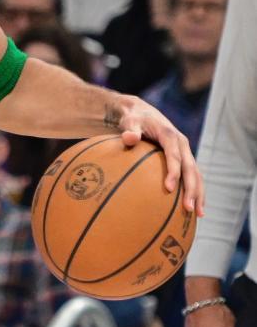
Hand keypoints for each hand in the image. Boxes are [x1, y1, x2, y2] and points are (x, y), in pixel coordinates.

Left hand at [113, 95, 203, 214]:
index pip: (175, 156)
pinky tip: (194, 207)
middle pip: (190, 169)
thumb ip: (130, 131)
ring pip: (196, 174)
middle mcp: (182, 144)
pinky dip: (195, 190)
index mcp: (170, 135)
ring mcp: (185, 152)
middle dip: (192, 189)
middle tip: (189, 209)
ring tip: (198, 214)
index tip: (169, 189)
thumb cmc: (133, 119)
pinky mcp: (184, 158)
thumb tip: (129, 138)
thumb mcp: (130, 122)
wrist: (142, 112)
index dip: (173, 172)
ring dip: (198, 194)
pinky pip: (192, 176)